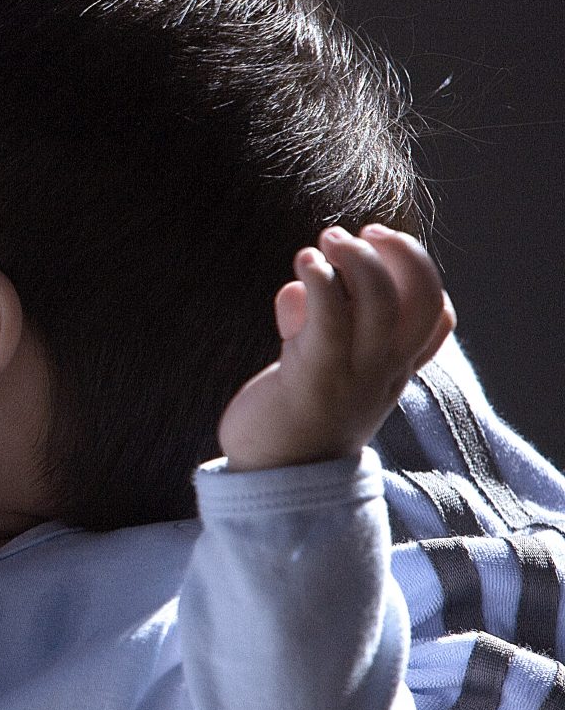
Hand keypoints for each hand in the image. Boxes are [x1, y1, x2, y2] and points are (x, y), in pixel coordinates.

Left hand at [218, 224, 455, 471]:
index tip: (382, 244)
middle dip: (397, 253)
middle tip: (353, 233)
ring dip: (355, 258)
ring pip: (380, 301)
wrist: (272, 477)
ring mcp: (353, 376)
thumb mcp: (318, 365)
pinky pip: (331, 320)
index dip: (420, 273)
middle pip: (420, 300)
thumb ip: (319, 326)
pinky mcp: (314, 378)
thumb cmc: (292, 414)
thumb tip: (300, 286)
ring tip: (323, 242)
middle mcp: (383, 371)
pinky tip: (304, 266)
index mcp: (392, 369)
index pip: (436, 317)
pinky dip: (321, 281)